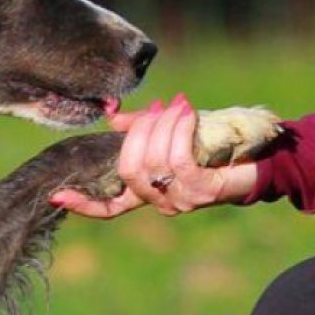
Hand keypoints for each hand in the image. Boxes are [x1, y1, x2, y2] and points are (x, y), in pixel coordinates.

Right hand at [48, 94, 258, 217]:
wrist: (258, 158)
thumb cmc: (209, 146)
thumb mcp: (167, 135)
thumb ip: (137, 130)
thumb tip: (112, 120)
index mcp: (146, 192)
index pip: (108, 207)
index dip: (82, 203)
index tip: (56, 195)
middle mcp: (160, 201)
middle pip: (128, 171)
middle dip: (137, 135)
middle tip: (153, 110)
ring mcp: (181, 199)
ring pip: (153, 162)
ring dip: (161, 127)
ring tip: (175, 107)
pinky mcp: (202, 190)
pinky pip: (178, 158)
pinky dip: (178, 130)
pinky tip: (185, 113)